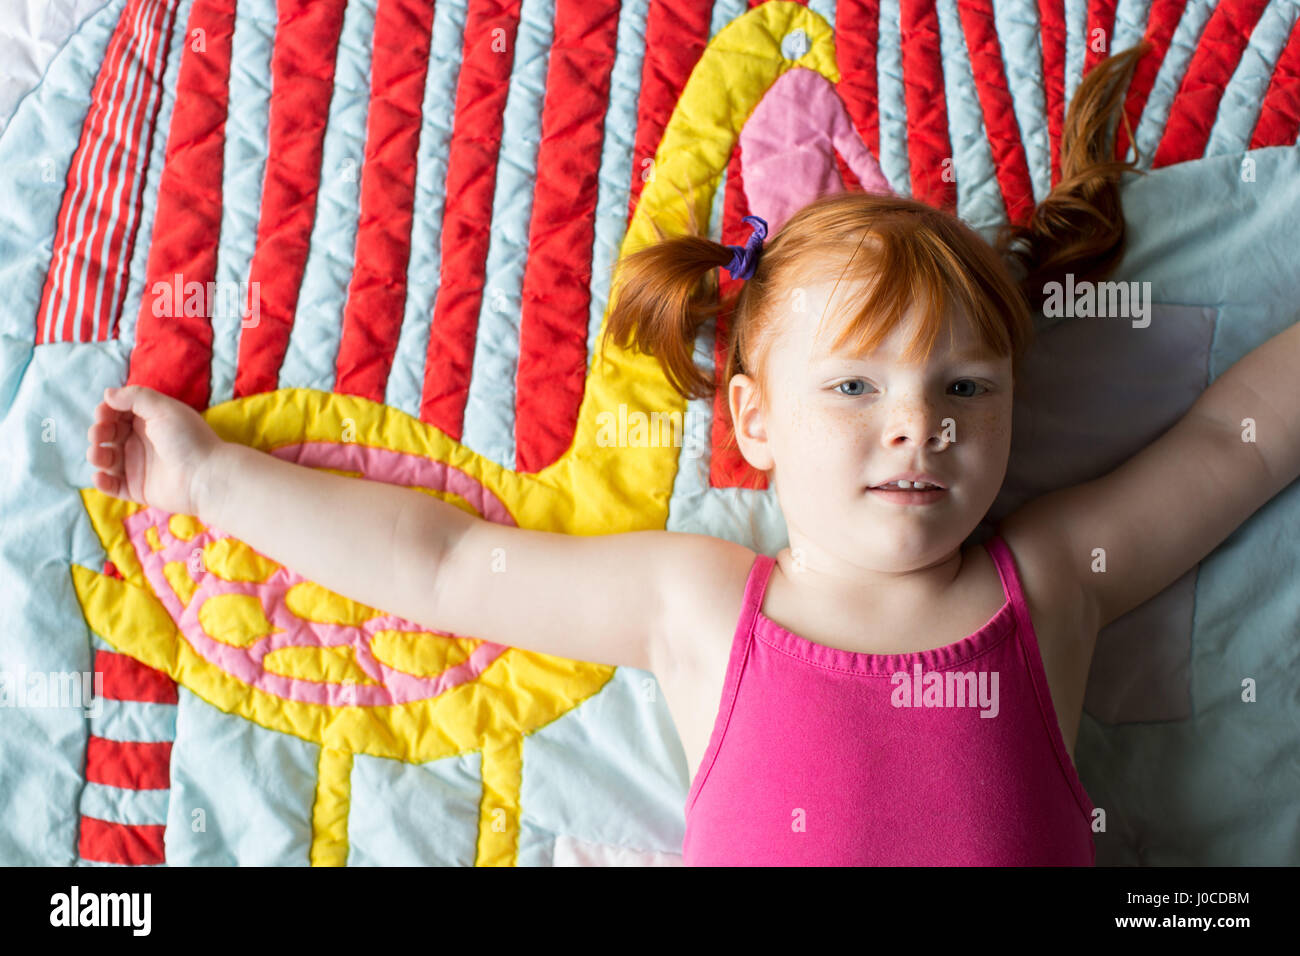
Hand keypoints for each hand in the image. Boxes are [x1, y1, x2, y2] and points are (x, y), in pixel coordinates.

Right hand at [86, 385, 224, 515]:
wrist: (206, 476)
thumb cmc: (188, 439)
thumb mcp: (164, 409)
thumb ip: (136, 397)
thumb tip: (108, 394)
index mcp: (150, 421)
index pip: (119, 413)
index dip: (107, 412)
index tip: (103, 413)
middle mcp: (142, 442)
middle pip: (109, 435)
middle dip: (99, 432)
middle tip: (99, 435)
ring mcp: (139, 466)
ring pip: (107, 459)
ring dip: (96, 455)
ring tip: (98, 454)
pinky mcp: (138, 488)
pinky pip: (113, 486)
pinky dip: (102, 482)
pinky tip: (100, 476)